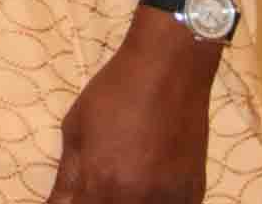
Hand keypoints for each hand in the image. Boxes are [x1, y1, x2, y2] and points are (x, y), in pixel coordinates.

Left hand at [47, 10, 217, 201]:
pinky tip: (148, 187)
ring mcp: (170, 200)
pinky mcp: (194, 195)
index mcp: (102, 182)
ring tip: (123, 182)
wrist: (169, 71)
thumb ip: (67, 176)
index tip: (75, 196)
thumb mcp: (76, 128)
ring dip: (129, 203)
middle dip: (100, 202)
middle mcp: (137, 199)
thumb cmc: (115, 93)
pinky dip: (155, 203)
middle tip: (97, 186)